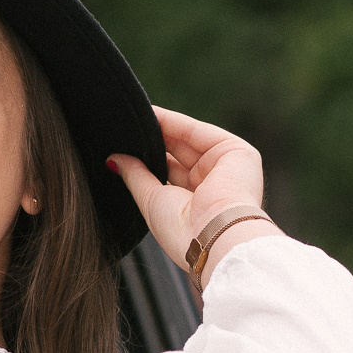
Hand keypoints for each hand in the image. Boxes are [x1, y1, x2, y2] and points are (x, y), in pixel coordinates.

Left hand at [109, 107, 273, 279]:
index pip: (171, 173)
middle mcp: (215, 186)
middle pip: (179, 154)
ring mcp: (227, 168)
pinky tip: (152, 116)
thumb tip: (113, 159)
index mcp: (198, 206)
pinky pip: (200, 132)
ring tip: (134, 121)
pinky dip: (175, 122)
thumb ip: (135, 176)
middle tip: (124, 129)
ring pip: (189, 140)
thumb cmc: (184, 232)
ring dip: (162, 128)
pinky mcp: (238, 153)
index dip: (150, 158)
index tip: (123, 145)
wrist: (215, 237)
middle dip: (154, 141)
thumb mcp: (151, 201)